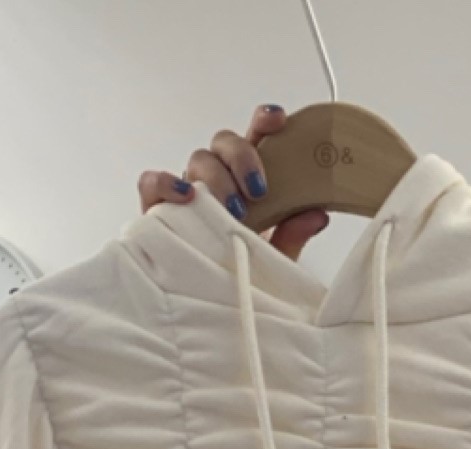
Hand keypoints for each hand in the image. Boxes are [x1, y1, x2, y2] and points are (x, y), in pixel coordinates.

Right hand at [137, 104, 330, 260]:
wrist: (211, 306)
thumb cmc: (242, 273)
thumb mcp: (275, 258)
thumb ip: (293, 235)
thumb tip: (318, 214)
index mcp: (246, 181)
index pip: (256, 137)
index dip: (264, 121)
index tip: (278, 121)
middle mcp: (217, 178)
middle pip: (225, 142)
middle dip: (243, 158)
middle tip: (259, 191)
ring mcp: (188, 190)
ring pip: (198, 159)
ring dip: (217, 178)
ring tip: (233, 211)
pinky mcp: (159, 208)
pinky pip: (152, 182)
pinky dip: (166, 183)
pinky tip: (186, 197)